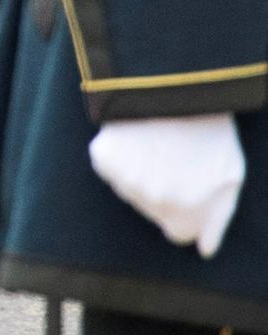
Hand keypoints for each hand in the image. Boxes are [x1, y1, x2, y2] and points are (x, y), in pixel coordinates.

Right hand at [89, 114, 245, 257]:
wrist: (181, 83)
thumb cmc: (211, 129)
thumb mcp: (231, 176)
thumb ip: (218, 220)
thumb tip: (203, 250)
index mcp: (187, 215)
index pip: (178, 233)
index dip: (186, 210)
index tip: (191, 185)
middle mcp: (156, 205)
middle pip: (154, 209)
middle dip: (164, 190)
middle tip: (176, 156)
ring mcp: (127, 181)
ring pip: (130, 188)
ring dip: (140, 170)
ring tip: (158, 140)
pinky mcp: (104, 156)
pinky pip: (109, 164)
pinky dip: (117, 151)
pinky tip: (135, 132)